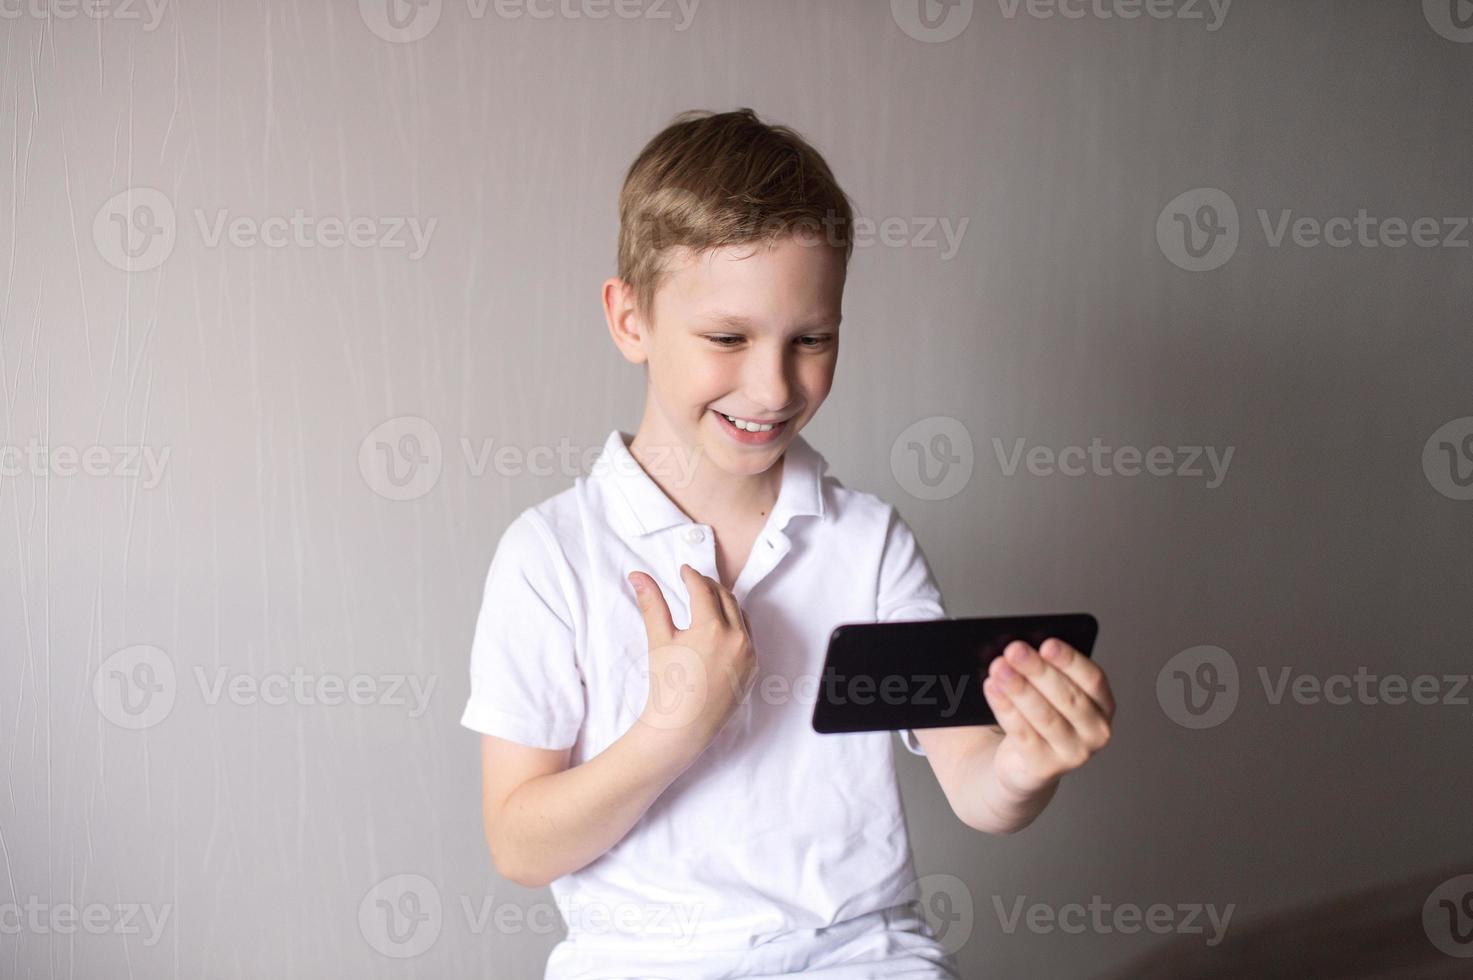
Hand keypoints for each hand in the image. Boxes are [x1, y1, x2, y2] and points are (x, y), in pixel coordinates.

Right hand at [626, 564, 757, 744]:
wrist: (682, 727)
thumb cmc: (667, 685)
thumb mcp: (659, 639)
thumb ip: (652, 603)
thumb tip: (638, 575)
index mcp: (712, 628)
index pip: (703, 590)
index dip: (692, 577)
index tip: (684, 570)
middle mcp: (736, 638)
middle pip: (726, 598)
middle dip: (710, 586)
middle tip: (694, 582)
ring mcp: (748, 655)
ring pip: (740, 616)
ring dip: (725, 604)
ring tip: (708, 601)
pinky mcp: (752, 669)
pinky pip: (748, 638)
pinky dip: (736, 626)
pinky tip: (721, 628)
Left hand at [983, 638, 1114, 798]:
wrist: (1025, 762)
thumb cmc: (1041, 715)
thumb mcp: (1050, 692)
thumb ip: (1045, 672)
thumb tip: (1022, 649)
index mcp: (1103, 705)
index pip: (1093, 679)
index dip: (1070, 660)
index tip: (1047, 643)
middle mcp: (1095, 731)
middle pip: (1067, 696)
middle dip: (1037, 670)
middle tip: (1014, 650)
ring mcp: (1073, 753)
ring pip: (1044, 715)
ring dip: (1018, 688)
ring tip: (998, 667)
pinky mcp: (1045, 766)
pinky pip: (1022, 733)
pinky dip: (1005, 708)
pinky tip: (992, 689)